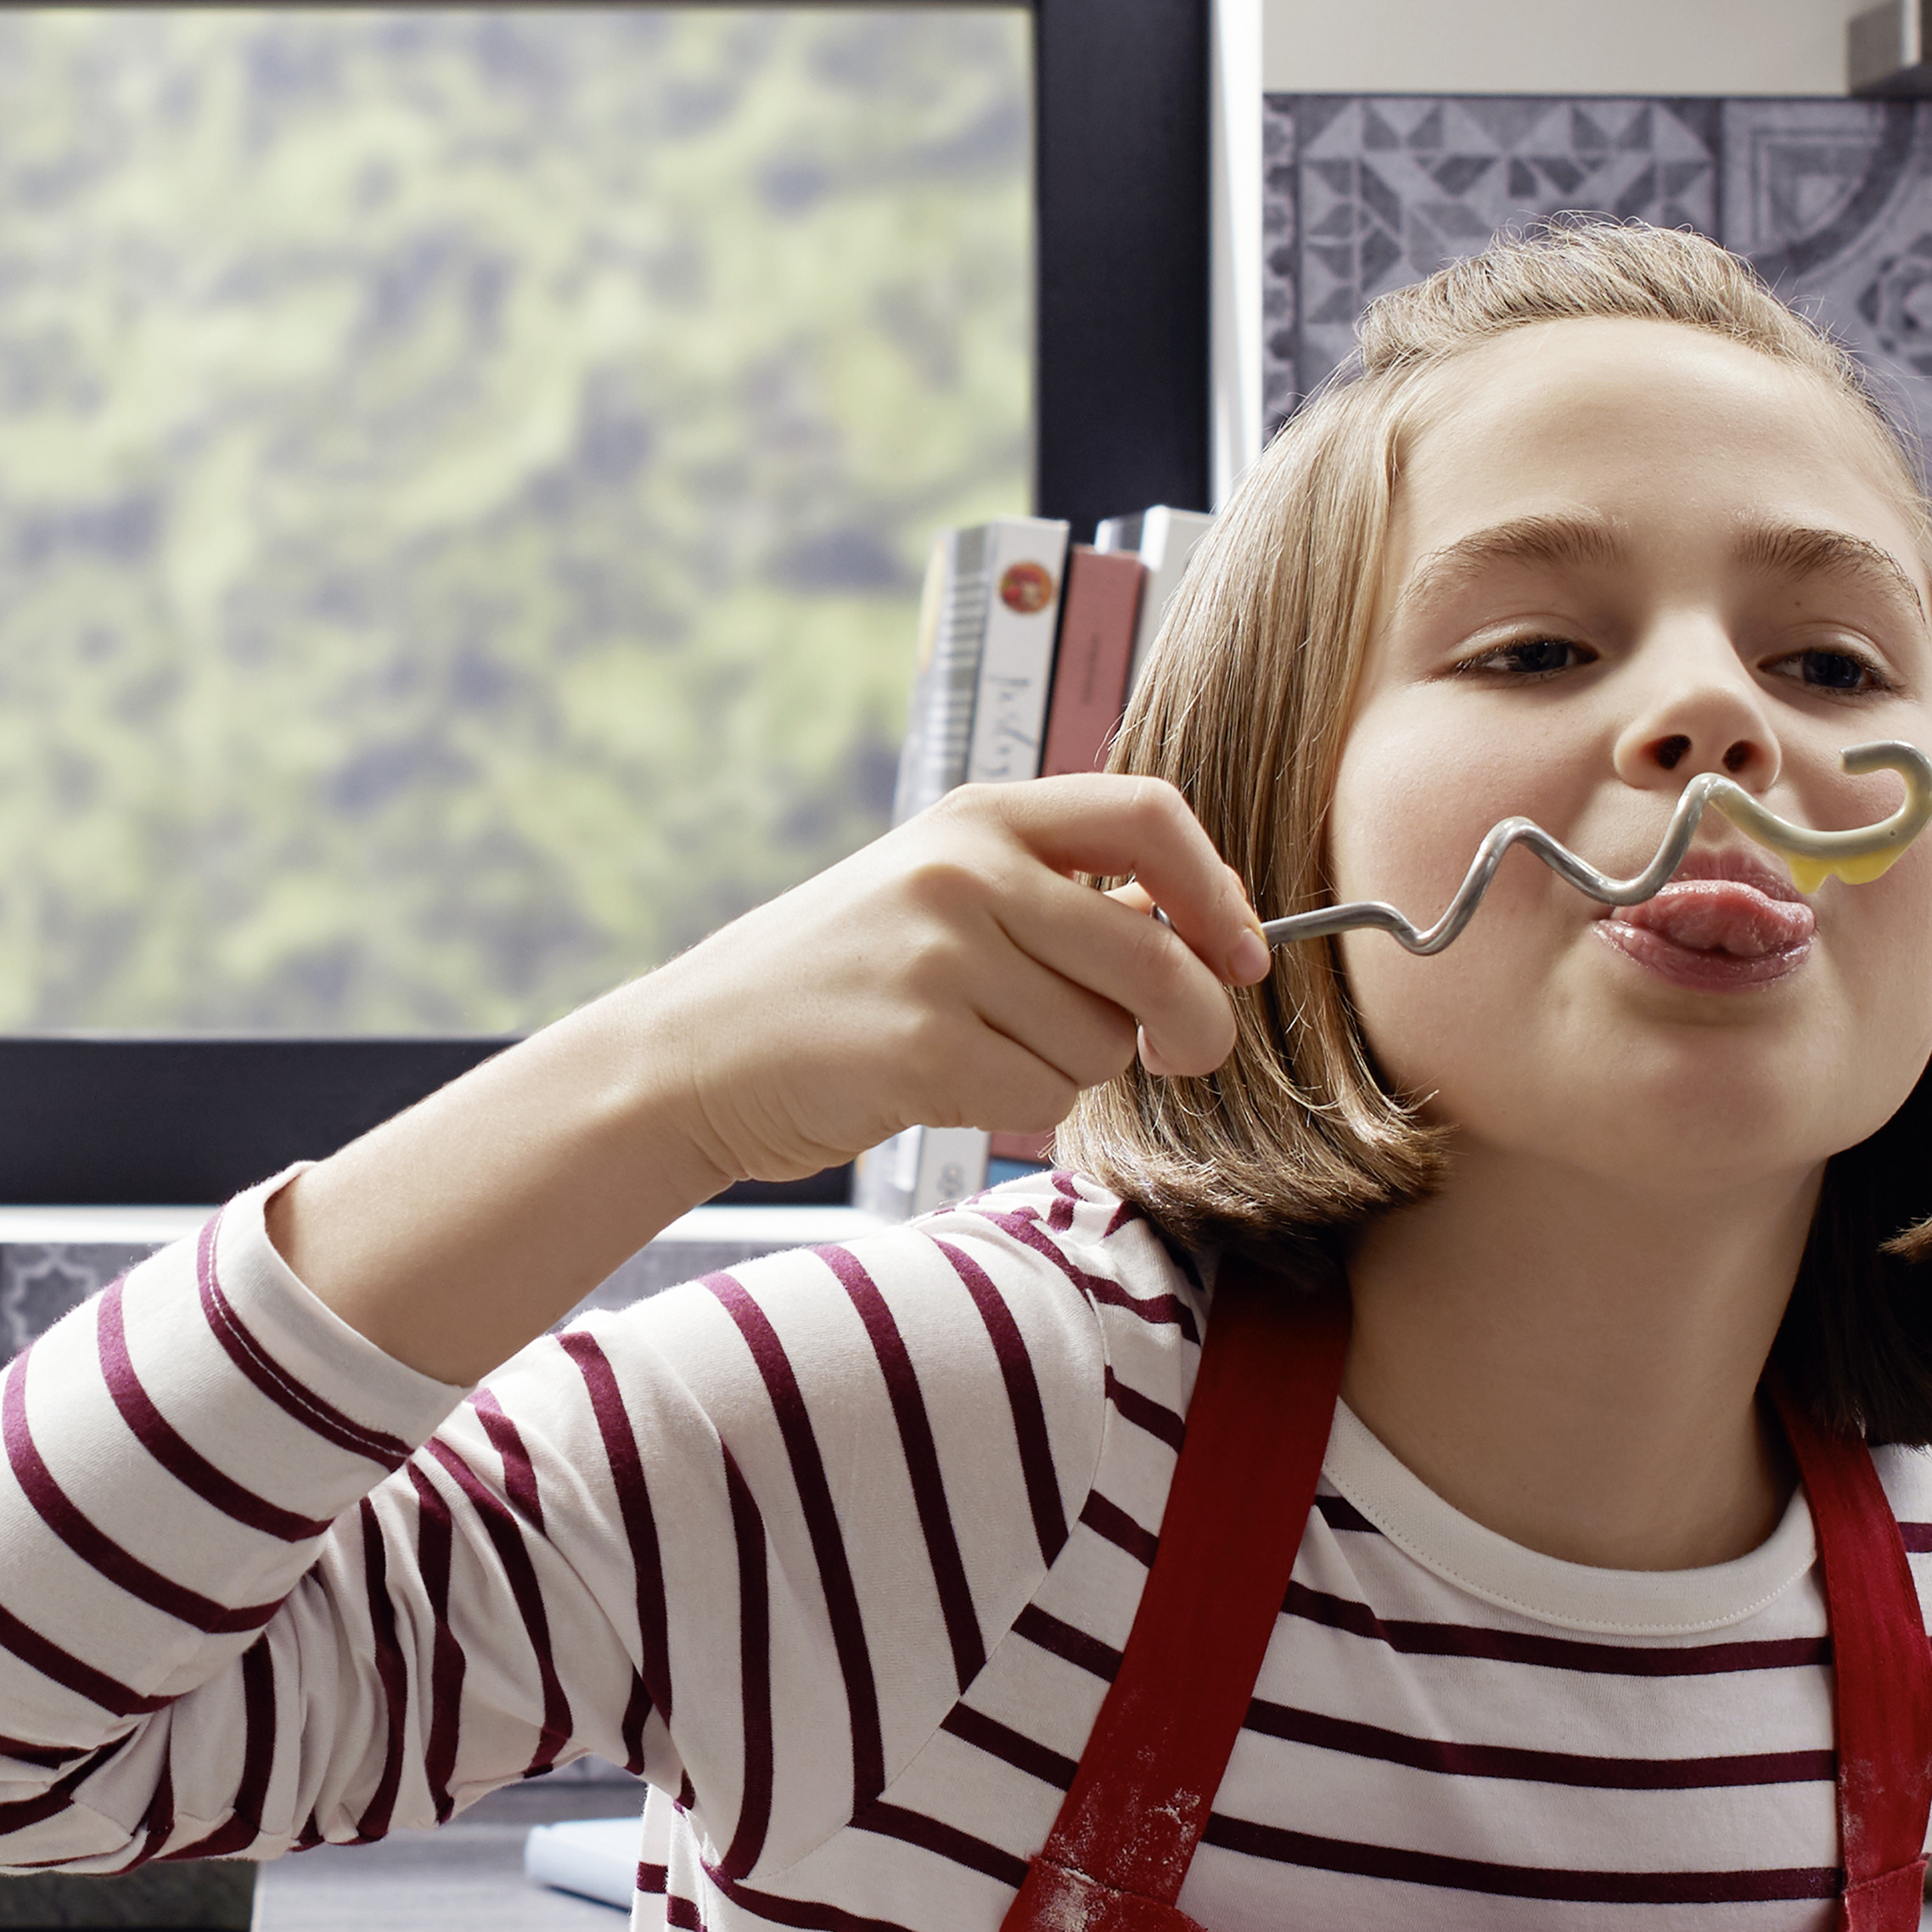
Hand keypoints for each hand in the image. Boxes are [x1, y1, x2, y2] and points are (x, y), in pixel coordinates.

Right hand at [613, 775, 1271, 1196]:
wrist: (690, 1056)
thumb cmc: (831, 986)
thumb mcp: (933, 894)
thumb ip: (1051, 897)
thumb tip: (1205, 940)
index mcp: (979, 816)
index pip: (1151, 815)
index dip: (1219, 892)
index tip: (1242, 954)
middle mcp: (964, 871)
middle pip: (1155, 953)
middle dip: (1192, 1023)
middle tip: (1182, 1056)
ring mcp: (940, 956)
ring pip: (1101, 1042)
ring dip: (1069, 1073)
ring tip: (981, 1056)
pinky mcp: (921, 1046)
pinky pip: (1042, 1099)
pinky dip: (1018, 1115)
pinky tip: (948, 1092)